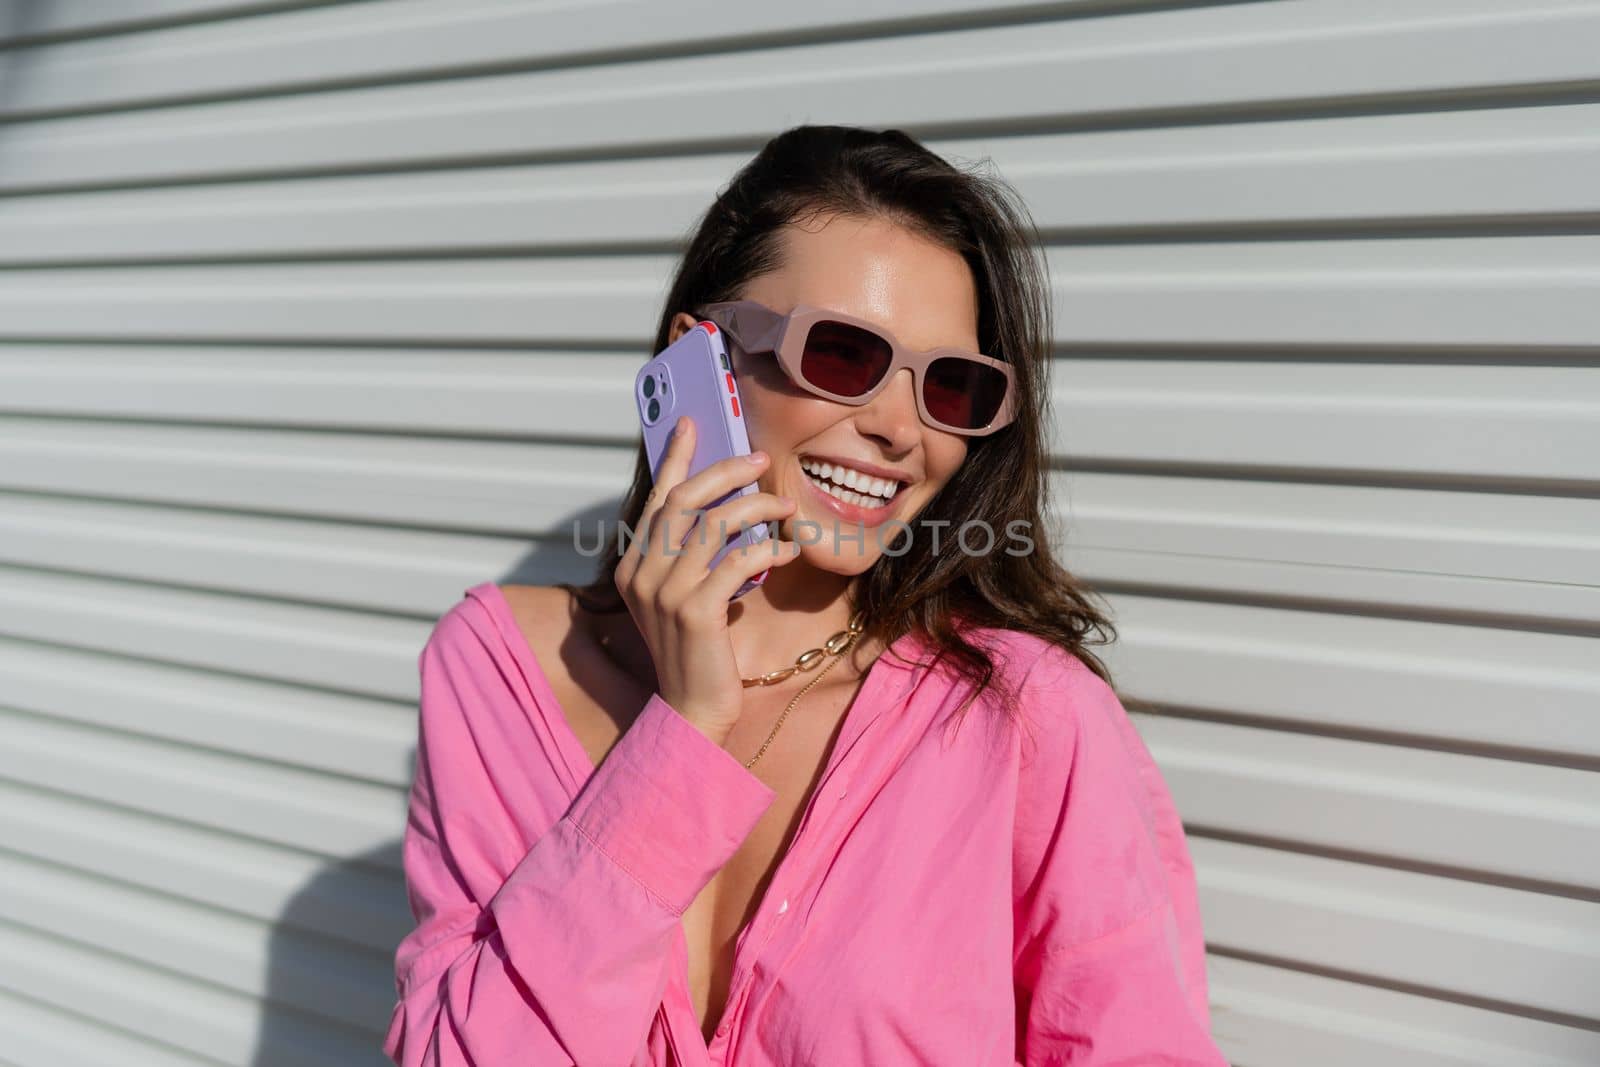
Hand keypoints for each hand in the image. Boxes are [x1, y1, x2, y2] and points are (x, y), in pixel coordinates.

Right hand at [613, 416, 801, 746]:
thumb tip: (727, 507)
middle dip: (726, 472)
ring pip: (715, 525)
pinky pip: (738, 561)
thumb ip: (692, 556)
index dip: (675, 458)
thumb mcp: (686, 596)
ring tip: (785, 505)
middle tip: (761, 459)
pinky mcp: (695, 612)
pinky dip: (768, 548)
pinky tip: (788, 549)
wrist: (692, 711)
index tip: (693, 422)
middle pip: (684, 501)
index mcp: (632, 566)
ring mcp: (664, 593)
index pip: (655, 499)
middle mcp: (640, 574)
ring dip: (757, 508)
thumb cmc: (698, 651)